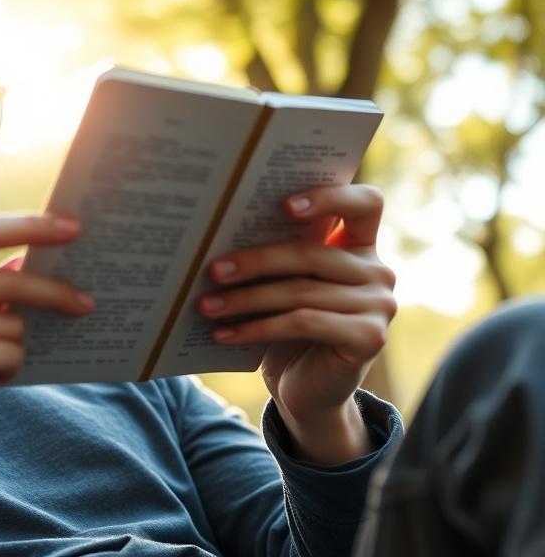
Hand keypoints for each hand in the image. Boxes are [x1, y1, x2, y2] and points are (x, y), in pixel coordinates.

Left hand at [198, 184, 396, 464]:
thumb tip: (220, 230)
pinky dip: (257, 328)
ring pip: (300, 291)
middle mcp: (378, 270)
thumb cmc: (287, 329)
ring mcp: (380, 305)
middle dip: (255, 261)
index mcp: (361, 246)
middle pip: (312, 253)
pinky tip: (223, 334)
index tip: (283, 205)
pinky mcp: (370, 337)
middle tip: (212, 271)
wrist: (306, 391)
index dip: (329, 196)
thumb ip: (277, 255)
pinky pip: (303, 323)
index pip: (365, 202)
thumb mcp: (285, 286)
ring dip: (245, 300)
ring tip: (207, 306)